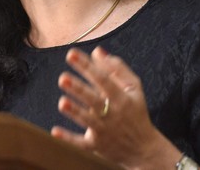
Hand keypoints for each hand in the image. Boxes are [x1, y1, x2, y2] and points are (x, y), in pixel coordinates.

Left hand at [51, 46, 180, 168]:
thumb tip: (97, 51)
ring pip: (87, 120)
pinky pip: (81, 144)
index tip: (71, 54)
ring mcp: (104, 130)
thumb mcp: (134, 88)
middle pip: (94, 99)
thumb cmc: (135, 112)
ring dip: (75, 111)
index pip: (103, 79)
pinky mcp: (96, 146)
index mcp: (121, 97)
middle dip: (78, 89)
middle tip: (62, 78)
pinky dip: (69, 139)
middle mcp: (113, 113)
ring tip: (63, 102)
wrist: (144, 149)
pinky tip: (55, 132)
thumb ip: (117, 68)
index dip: (87, 66)